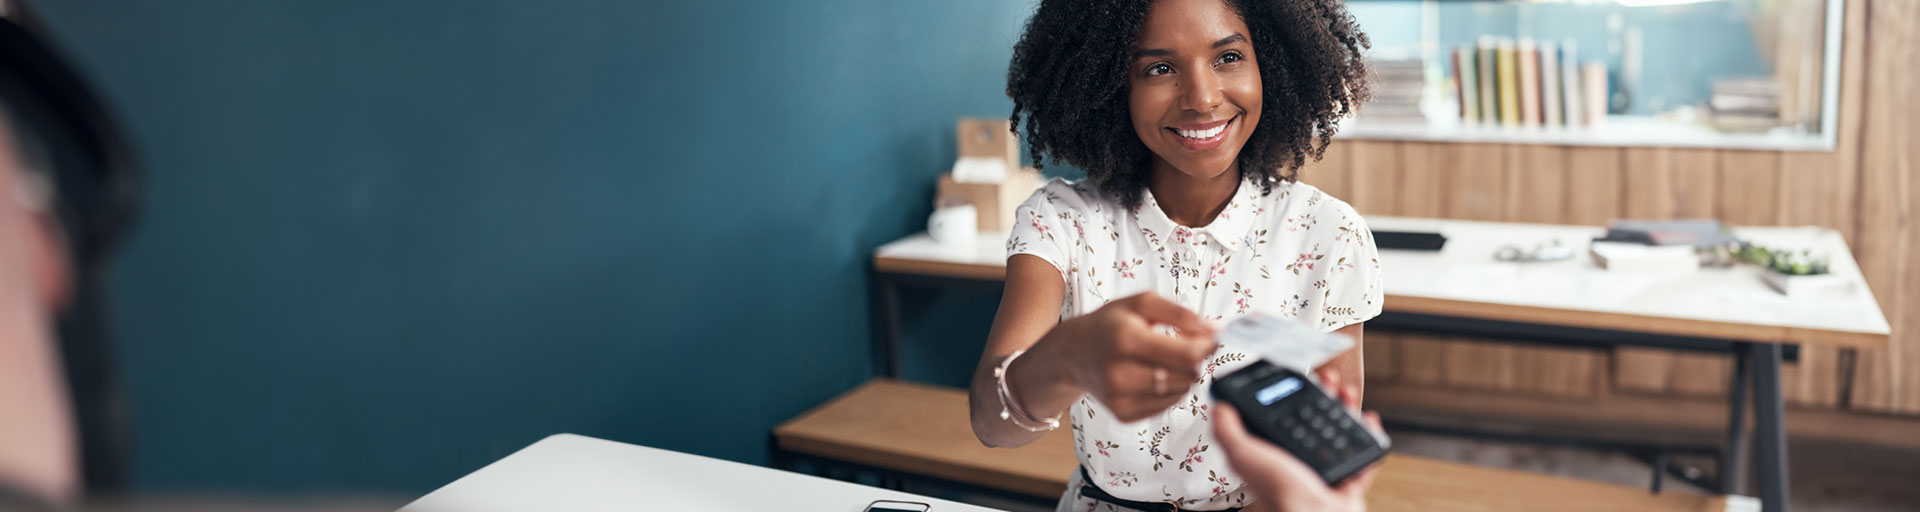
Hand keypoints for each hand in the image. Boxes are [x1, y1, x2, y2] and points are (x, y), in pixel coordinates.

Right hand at [1026, 292, 1215, 422]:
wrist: (1072, 352)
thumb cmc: (1110, 324)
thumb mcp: (1141, 304)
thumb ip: (1181, 314)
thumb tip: (1216, 331)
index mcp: (1126, 338)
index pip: (1187, 354)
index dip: (1207, 347)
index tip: (1210, 339)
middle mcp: (1119, 372)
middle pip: (1187, 375)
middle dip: (1193, 360)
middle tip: (1180, 347)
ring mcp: (1119, 397)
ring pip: (1180, 392)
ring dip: (1182, 376)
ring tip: (1164, 360)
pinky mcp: (1122, 414)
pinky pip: (1166, 406)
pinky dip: (1169, 392)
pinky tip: (1154, 376)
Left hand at [1212, 370, 1380, 511]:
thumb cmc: (1278, 491)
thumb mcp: (1244, 455)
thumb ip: (1229, 432)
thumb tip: (1220, 407)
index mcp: (1275, 455)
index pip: (1283, 418)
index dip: (1291, 396)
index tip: (1298, 378)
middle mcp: (1299, 463)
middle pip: (1314, 421)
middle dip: (1322, 396)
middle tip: (1328, 380)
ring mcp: (1325, 471)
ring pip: (1339, 433)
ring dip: (1345, 408)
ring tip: (1347, 392)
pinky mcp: (1349, 480)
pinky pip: (1363, 454)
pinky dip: (1368, 435)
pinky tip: (1367, 419)